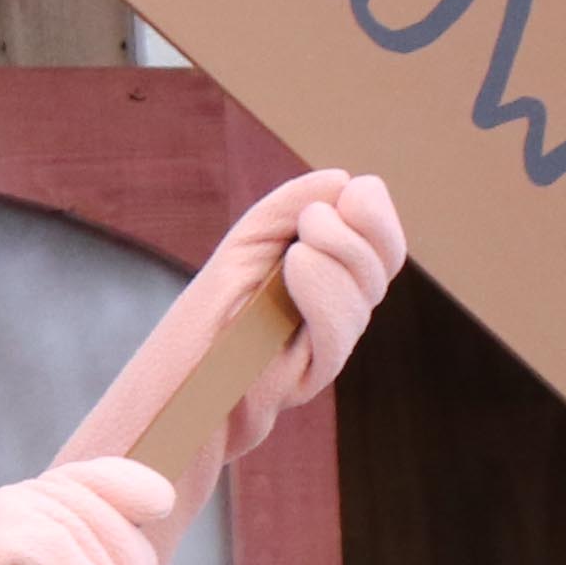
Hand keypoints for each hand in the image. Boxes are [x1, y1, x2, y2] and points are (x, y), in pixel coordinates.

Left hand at [207, 170, 407, 455]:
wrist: (179, 385)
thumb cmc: (208, 315)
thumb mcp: (245, 245)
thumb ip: (286, 210)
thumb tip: (341, 179)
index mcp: (331, 273)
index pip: (381, 239)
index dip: (372, 212)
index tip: (341, 195)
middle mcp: (339, 306)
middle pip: (386, 258)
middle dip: (361, 227)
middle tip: (312, 220)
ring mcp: (332, 341)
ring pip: (368, 287)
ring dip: (337, 253)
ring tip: (294, 253)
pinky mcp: (318, 372)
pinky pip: (341, 328)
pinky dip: (324, 289)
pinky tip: (298, 266)